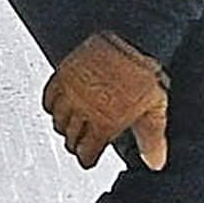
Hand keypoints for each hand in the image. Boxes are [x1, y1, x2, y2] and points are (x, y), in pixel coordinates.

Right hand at [44, 32, 169, 170]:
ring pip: (58, 120)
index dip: (88, 158)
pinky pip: (48, 98)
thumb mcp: (155, 110)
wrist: (134, 39)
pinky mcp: (65, 73)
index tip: (89, 159)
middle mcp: (83, 110)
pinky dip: (52, 105)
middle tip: (82, 143)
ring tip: (73, 126)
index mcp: (104, 123)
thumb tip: (155, 163)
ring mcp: (72, 92)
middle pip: (70, 139)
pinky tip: (60, 106)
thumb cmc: (145, 73)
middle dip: (77, 143)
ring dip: (65, 126)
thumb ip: (152, 141)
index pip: (85, 154)